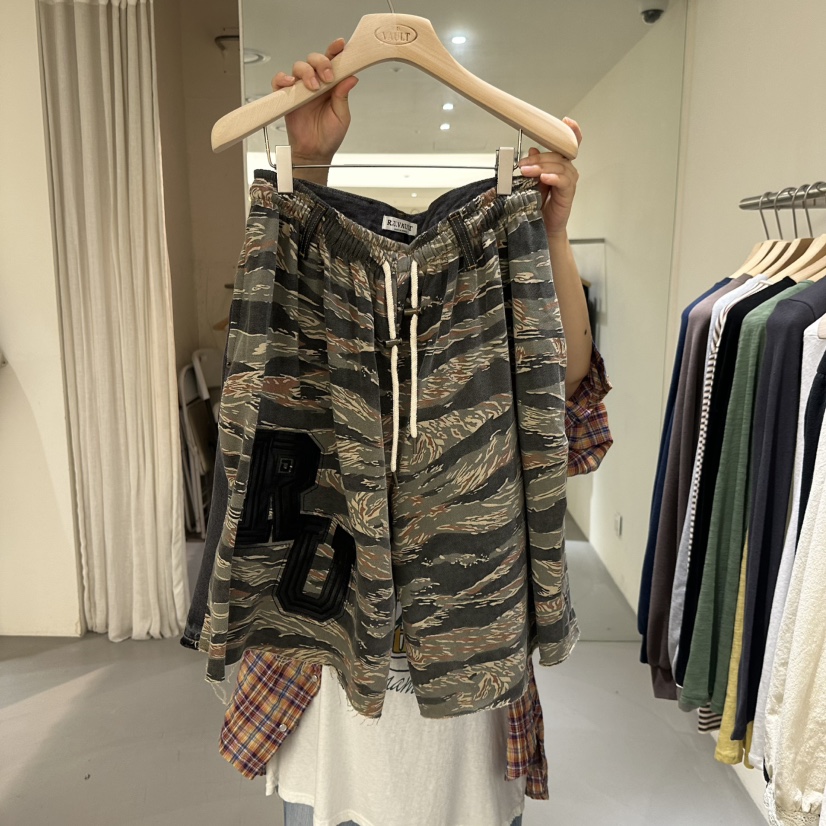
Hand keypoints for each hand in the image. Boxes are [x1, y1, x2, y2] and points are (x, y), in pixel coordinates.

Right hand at [271, 38, 358, 165]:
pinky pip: (280, 81)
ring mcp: (300, 89)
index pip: (333, 62)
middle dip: (321, 63)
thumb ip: (343, 96)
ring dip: (306, 73)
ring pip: (299, 67)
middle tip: (327, 77)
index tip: (340, 45)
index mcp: (331, 86)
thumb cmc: (329, 136)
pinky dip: (283, 79)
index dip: (335, 51)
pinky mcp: (286, 97)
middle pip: (314, 59)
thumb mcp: (342, 116)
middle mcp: (315, 83)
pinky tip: (291, 84)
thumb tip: (351, 77)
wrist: (314, 153)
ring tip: (313, 87)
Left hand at [517, 117, 582, 237]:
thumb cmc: (538, 204)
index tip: (566, 121)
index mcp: (558, 164)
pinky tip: (545, 178)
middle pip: (556, 155)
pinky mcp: (568, 192)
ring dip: (541, 167)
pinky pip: (563, 181)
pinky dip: (554, 177)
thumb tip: (531, 150)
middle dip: (538, 158)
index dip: (570, 132)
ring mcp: (569, 180)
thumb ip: (532, 166)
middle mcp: (566, 169)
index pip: (567, 144)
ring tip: (527, 172)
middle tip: (522, 164)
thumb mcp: (531, 181)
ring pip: (558, 166)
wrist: (542, 226)